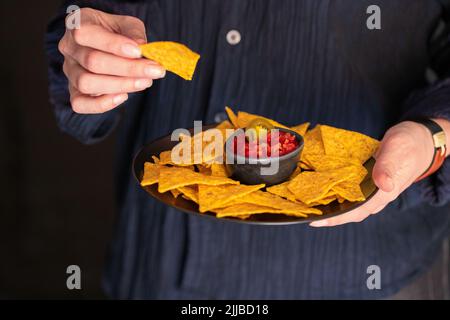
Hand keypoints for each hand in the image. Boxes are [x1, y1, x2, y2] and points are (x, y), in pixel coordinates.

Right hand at [58, 8, 165, 113]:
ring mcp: (70, 71)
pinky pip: (80, 104)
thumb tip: (141, 47)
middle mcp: (69, 48)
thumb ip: (134, 33)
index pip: (86, 34)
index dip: (113, 45)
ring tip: (145, 82)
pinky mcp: (75, 91)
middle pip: (92, 62)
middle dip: (128, 68)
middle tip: (154, 71)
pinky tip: (123, 96)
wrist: (111, 44)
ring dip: (120, 85)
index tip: (138, 51)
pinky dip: (101, 104)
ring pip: (87, 83)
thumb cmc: (119, 32)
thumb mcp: (129, 24)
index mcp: (78, 23)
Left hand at [310, 121, 437, 226]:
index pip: (356, 211)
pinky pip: (348, 191)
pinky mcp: (366, 181)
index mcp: (382, 194)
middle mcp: (374, 195)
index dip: (336, 218)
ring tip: (307, 204)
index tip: (316, 220)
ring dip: (329, 205)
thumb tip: (383, 185)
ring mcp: (370, 189)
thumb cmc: (408, 147)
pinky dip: (335, 192)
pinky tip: (320, 189)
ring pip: (347, 202)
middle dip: (326, 214)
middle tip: (304, 213)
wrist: (418, 141)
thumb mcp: (397, 152)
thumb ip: (388, 167)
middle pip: (348, 211)